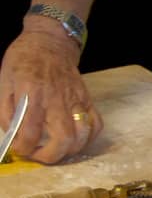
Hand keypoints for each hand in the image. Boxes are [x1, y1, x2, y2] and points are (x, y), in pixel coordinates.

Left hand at [0, 29, 102, 163]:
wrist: (50, 40)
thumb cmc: (24, 59)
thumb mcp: (4, 81)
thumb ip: (6, 110)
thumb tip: (11, 134)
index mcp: (33, 95)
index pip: (30, 133)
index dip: (22, 149)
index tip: (18, 148)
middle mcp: (57, 99)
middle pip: (63, 139)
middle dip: (49, 156)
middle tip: (38, 154)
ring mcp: (76, 99)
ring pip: (82, 135)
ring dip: (70, 150)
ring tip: (55, 148)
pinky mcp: (87, 98)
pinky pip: (96, 123)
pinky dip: (88, 137)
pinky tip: (75, 139)